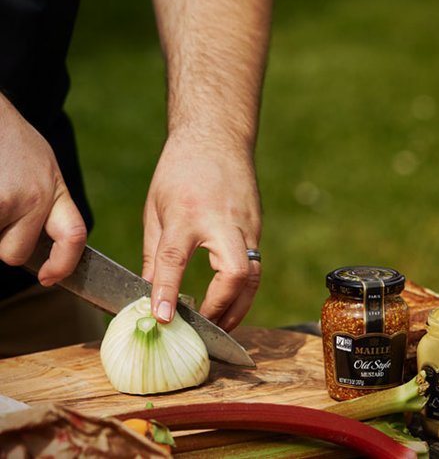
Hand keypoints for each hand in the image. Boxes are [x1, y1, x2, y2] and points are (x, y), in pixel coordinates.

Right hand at [0, 94, 86, 283]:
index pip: (74, 236)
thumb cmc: (7, 141)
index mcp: (53, 190)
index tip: (51, 277)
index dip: (64, 263)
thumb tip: (42, 247)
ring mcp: (3, 201)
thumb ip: (45, 202)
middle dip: (1, 241)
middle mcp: (33, 198)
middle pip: (14, 254)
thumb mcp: (40, 167)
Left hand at [142, 135, 260, 331]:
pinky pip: (254, 263)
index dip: (168, 292)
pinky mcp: (257, 227)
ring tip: (220, 326)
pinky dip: (243, 287)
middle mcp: (222, 222)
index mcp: (187, 214)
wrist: (217, 138)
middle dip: (222, 307)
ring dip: (240, 305)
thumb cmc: (180, 170)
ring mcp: (246, 225)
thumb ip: (156, 253)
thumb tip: (153, 293)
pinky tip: (230, 301)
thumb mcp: (156, 209)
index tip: (163, 319)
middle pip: (235, 273)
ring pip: (253, 274)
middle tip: (205, 329)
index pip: (176, 259)